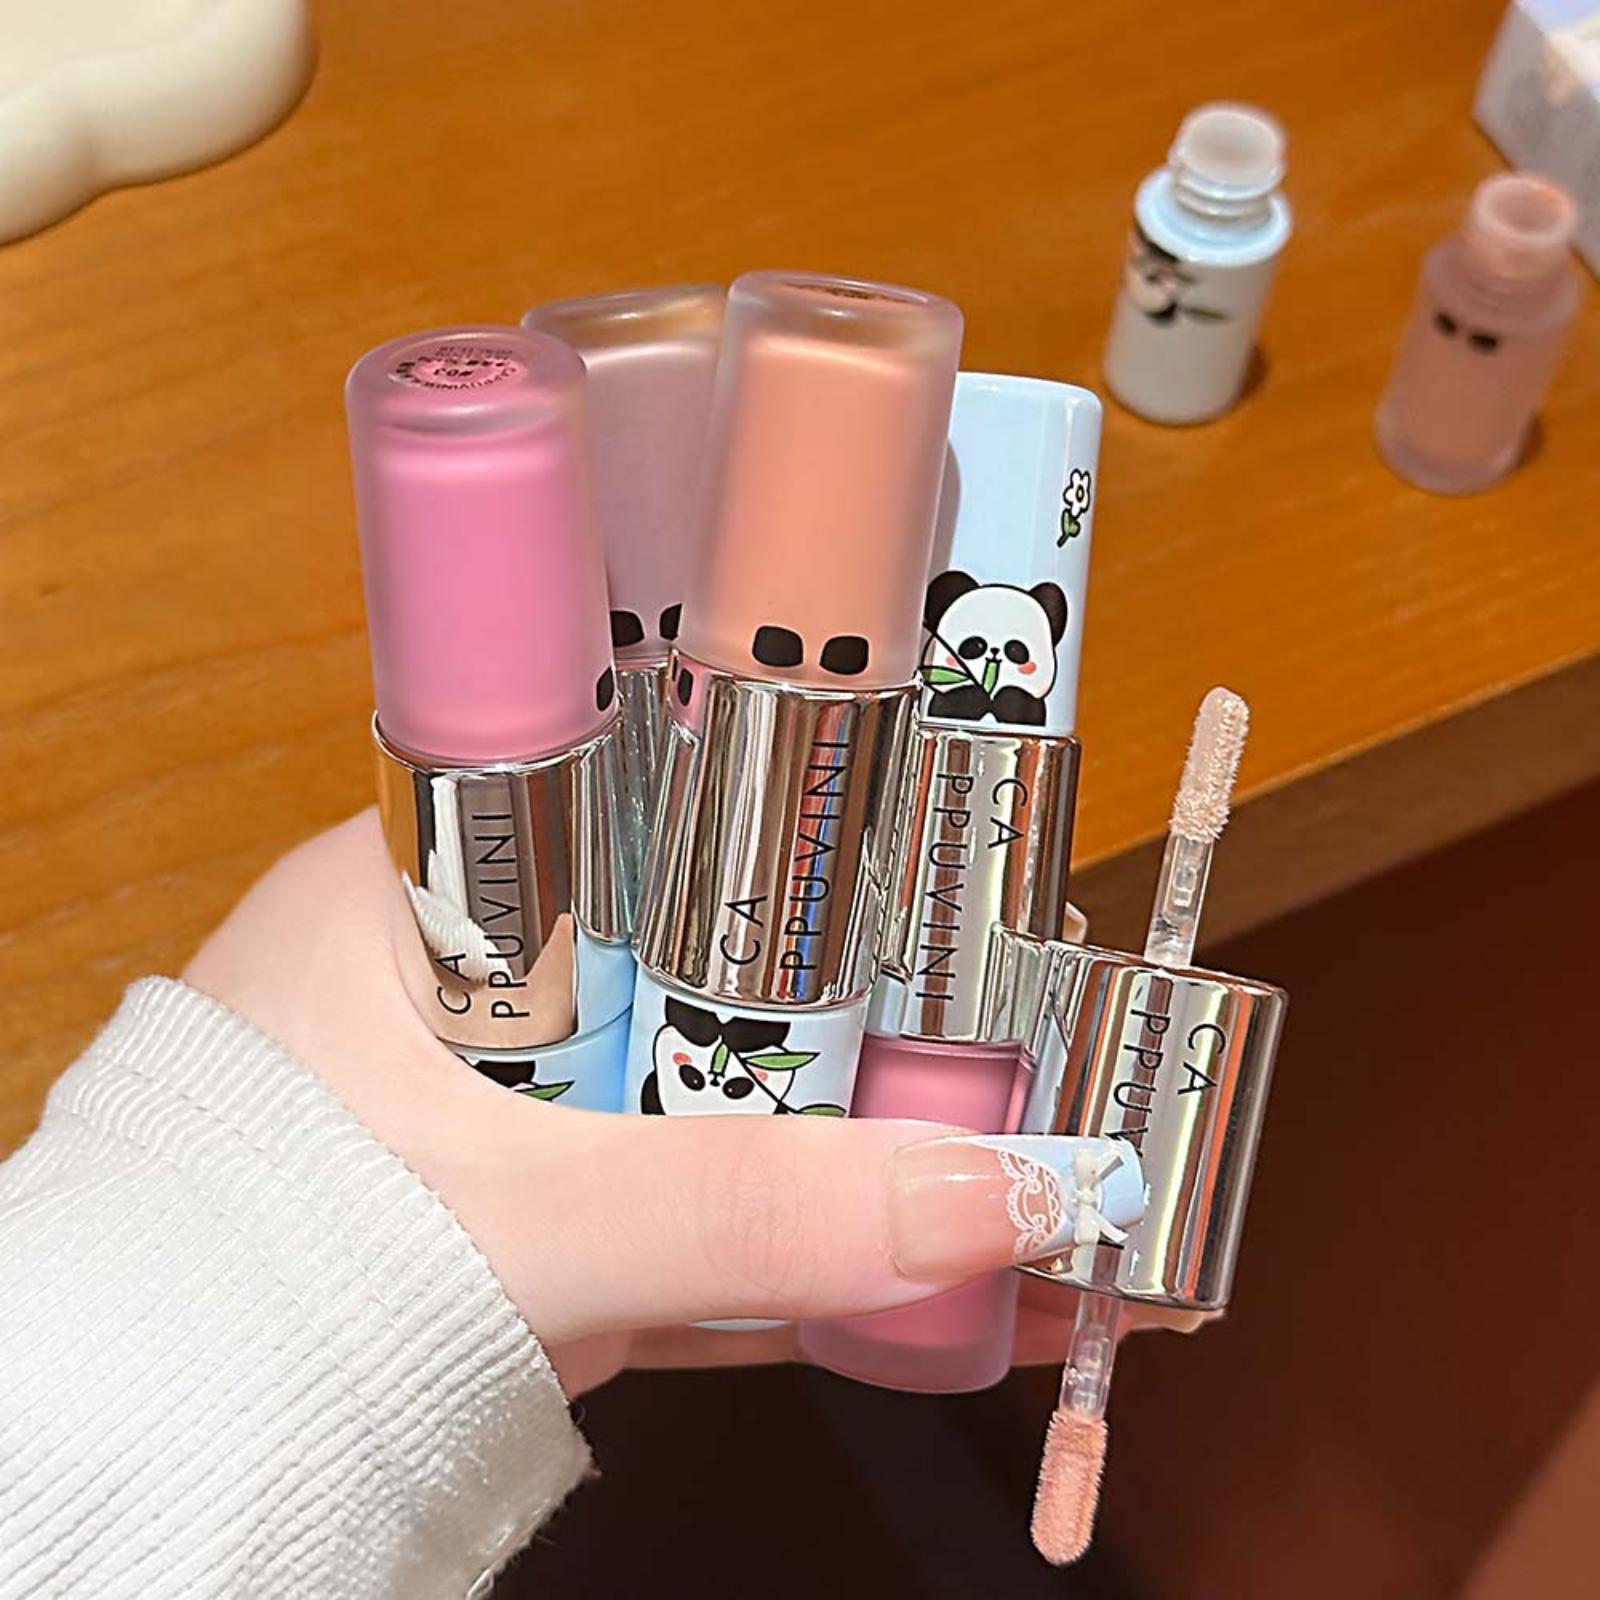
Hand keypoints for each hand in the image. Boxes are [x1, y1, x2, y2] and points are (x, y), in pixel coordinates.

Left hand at [185, 813, 1195, 1395]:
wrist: (158, 1467)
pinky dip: (811, 1251)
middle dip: (880, 1013)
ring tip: (1031, 1154)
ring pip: (727, 1098)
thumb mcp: (517, 1223)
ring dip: (866, 1147)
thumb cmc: (268, 1281)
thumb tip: (991, 1195)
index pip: (657, 806)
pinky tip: (947, 1282)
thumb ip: (742, 1210)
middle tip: (1037, 1019)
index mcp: (430, 891)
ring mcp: (528, 1108)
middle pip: (721, 963)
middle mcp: (484, 982)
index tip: (949, 858)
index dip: (804, 829)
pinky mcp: (560, 1221)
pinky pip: (706, 1214)